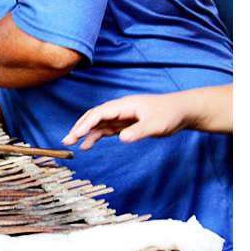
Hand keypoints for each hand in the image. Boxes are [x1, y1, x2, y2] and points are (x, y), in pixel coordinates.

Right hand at [62, 94, 194, 149]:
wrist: (182, 111)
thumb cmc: (170, 114)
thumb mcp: (156, 125)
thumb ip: (138, 131)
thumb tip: (121, 138)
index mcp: (124, 105)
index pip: (99, 113)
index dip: (86, 123)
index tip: (77, 134)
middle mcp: (119, 109)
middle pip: (93, 116)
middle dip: (79, 127)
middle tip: (67, 140)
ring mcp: (121, 116)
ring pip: (97, 123)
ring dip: (84, 133)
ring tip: (72, 144)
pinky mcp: (124, 124)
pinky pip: (105, 129)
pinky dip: (95, 136)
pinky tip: (87, 145)